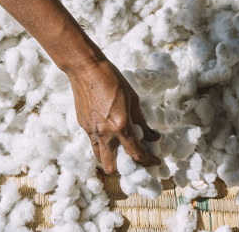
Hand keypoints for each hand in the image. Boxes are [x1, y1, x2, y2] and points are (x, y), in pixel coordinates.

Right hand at [67, 58, 160, 173]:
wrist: (86, 69)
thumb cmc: (113, 80)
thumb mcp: (134, 100)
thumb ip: (142, 121)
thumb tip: (152, 136)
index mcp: (121, 126)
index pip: (136, 154)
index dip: (148, 161)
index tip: (155, 161)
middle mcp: (105, 133)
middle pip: (112, 168)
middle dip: (126, 168)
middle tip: (136, 159)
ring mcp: (91, 132)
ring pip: (100, 159)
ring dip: (112, 160)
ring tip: (122, 151)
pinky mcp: (83, 126)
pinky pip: (93, 144)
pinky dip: (103, 146)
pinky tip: (111, 135)